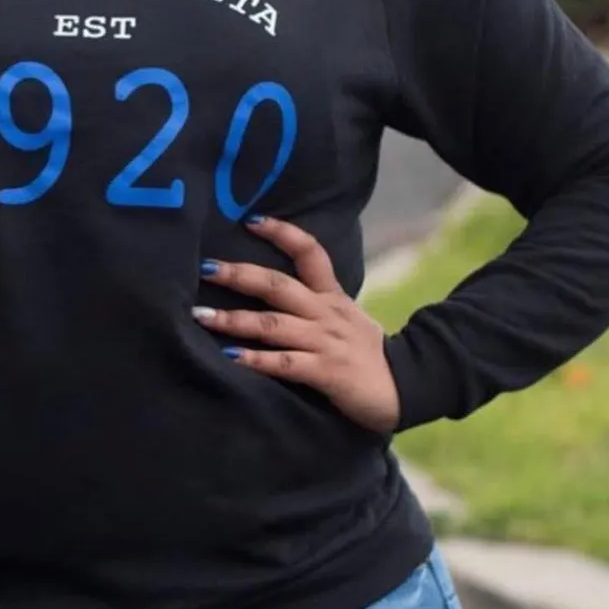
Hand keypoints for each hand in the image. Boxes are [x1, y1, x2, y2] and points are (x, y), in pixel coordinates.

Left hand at [195, 218, 399, 434]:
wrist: (406, 389)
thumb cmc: (366, 353)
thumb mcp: (345, 316)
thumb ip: (314, 301)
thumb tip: (273, 289)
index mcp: (331, 296)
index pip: (310, 252)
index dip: (282, 233)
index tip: (251, 220)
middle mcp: (325, 313)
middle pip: (277, 285)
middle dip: (238, 274)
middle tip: (204, 267)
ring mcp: (324, 341)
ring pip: (273, 324)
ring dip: (234, 319)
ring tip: (201, 316)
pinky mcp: (325, 372)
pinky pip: (285, 363)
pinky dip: (257, 360)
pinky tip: (231, 357)